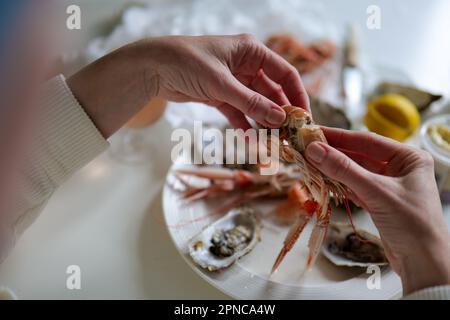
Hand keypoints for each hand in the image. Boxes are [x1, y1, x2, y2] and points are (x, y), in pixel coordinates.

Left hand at [68, 34, 308, 136]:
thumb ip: (251, 103)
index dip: (297, 95)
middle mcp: (246, 65)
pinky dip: (244, 126)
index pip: (285, 74)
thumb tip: (280, 119)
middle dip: (280, 114)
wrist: (152, 67)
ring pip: (256, 105)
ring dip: (263, 122)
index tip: (304, 118)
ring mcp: (233, 82)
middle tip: (289, 136)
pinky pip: (238, 113)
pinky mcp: (220, 96)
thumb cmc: (187, 63)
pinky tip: (251, 141)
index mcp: (252, 51)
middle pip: (272, 92)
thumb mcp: (222, 84)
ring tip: (273, 143)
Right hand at [305, 127, 449, 294]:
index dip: (338, 136)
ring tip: (309, 162)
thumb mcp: (376, 192)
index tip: (314, 132)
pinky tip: (323, 179)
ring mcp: (388, 185)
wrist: (423, 263)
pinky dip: (339, 184)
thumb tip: (314, 149)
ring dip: (333, 168)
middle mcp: (399, 168)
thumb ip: (344, 170)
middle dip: (333, 153)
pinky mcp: (379, 201)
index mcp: (408, 157)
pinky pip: (354, 186)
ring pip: (355, 171)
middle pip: (359, 155)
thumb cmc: (411, 223)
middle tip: (306, 147)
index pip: (367, 141)